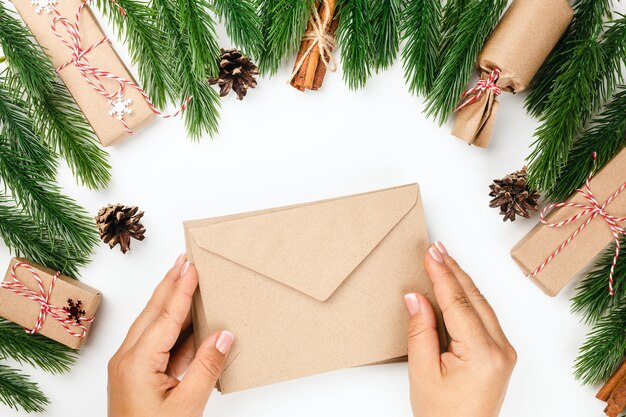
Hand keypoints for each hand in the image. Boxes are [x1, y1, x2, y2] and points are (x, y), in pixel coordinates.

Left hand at [108, 255, 234, 416]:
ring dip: (170, 302)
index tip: (191, 266)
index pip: (166, 316)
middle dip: (169, 284)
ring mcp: (130, 367)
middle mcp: (128, 358)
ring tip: (186, 280)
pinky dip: (173, 327)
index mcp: (137, 362)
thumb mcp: (186, 406)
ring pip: (153, 325)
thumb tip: (224, 335)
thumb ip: (206, 367)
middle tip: (183, 260)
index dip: (181, 289)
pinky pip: (157, 343)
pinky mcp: (136, 375)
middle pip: (153, 312)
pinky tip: (188, 320)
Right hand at [404, 242, 515, 416]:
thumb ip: (420, 331)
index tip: (430, 254)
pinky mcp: (500, 353)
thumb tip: (416, 297)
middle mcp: (500, 349)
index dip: (442, 275)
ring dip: (462, 281)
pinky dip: (468, 297)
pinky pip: (484, 316)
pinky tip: (457, 286)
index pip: (458, 303)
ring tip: (443, 260)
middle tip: (436, 249)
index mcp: (482, 354)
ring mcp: (504, 351)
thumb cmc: (442, 415)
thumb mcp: (423, 372)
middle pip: (474, 298)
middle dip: (454, 271)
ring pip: (481, 304)